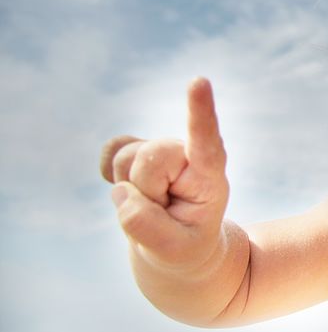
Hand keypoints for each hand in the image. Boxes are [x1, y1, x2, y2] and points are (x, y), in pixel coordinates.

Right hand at [100, 78, 229, 270]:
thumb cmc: (186, 248)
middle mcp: (190, 155)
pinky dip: (112, 172)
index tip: (198, 81)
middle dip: (144, 192)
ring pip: (128, 157)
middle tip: (162, 212)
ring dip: (130, 189)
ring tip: (154, 205)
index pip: (206, 141)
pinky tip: (128, 189)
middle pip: (149, 156)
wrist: (180, 250)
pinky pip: (113, 151)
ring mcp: (165, 150)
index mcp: (210, 177)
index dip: (199, 112)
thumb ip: (146, 226)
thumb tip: (121, 192)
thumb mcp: (173, 250)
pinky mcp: (140, 150)